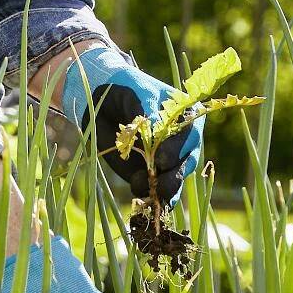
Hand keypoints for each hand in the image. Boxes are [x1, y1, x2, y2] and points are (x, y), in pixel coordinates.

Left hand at [53, 43, 202, 200]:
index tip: (161, 159)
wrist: (102, 100)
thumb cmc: (125, 89)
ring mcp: (168, 158)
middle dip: (174, 175)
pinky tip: (149, 203)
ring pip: (176, 178)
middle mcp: (182, 139)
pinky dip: (155, 197)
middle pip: (188, 161)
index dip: (177, 149)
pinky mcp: (151, 172)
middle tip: (159, 184)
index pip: (190, 135)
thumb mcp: (137, 92)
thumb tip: (156, 132)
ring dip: (165, 189)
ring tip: (150, 195)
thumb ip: (147, 111)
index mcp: (186, 115)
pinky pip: (158, 188)